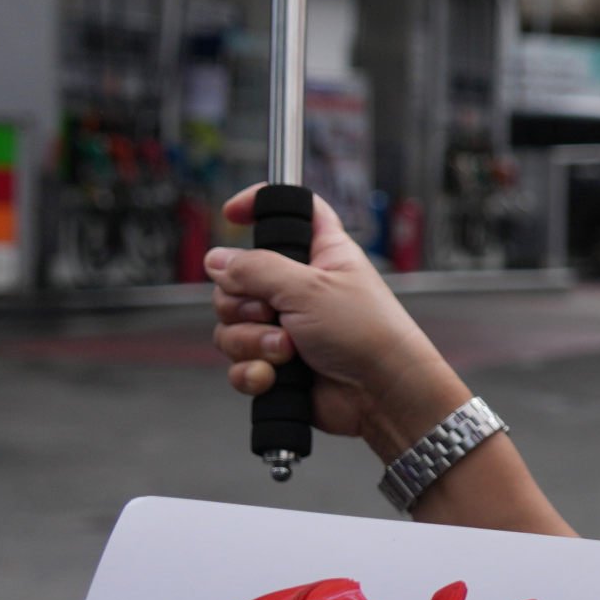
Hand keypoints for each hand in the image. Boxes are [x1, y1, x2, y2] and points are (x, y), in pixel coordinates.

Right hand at [206, 187, 467, 456]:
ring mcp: (285, 327)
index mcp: (319, 255)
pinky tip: (275, 377)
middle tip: (275, 314)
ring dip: (253, 340)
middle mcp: (298, 288)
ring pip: (232, 325)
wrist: (383, 394)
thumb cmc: (368, 333)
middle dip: (244, 303)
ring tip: (288, 350)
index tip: (233, 213)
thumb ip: (257, 269)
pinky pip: (239, 363)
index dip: (260, 205)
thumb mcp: (310, 287)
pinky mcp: (277, 364)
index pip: (290, 213)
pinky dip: (253, 371)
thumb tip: (216, 260)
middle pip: (238, 279)